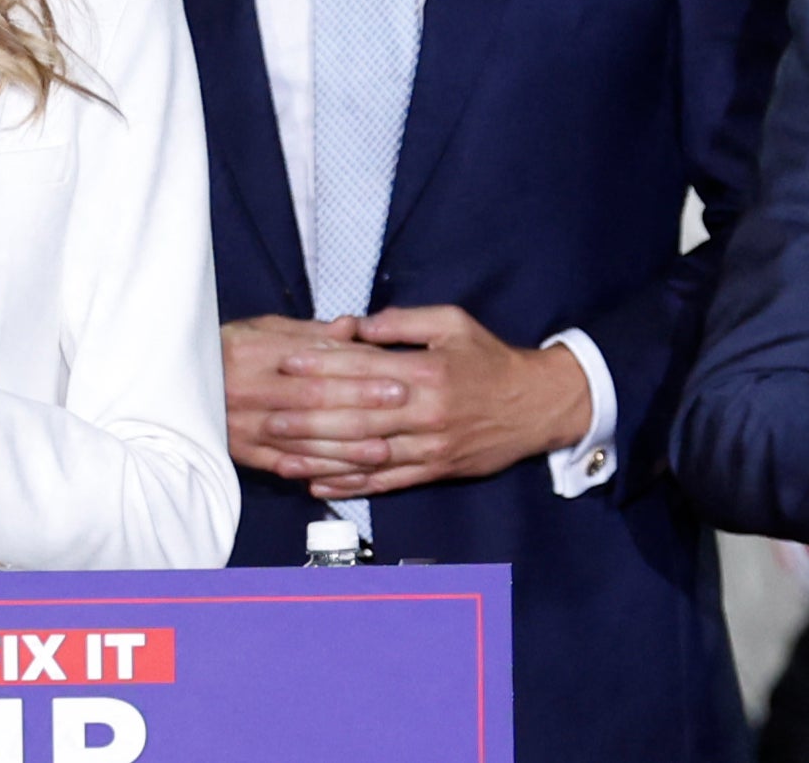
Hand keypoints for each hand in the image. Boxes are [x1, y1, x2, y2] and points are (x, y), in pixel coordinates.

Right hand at [222, 315, 407, 480]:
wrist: (173, 385)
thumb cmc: (227, 351)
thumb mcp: (261, 330)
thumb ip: (308, 333)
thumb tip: (352, 327)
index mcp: (253, 353)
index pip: (314, 365)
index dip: (356, 372)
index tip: (394, 375)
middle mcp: (249, 390)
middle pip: (313, 402)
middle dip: (361, 404)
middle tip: (402, 404)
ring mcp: (246, 426)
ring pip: (304, 440)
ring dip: (347, 447)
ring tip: (385, 448)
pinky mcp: (244, 453)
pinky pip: (287, 466)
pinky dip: (320, 473)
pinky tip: (350, 476)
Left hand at [274, 305, 592, 498]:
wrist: (539, 404)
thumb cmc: (489, 359)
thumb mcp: (452, 323)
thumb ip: (402, 321)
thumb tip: (354, 324)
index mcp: (427, 372)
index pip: (364, 370)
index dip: (322, 367)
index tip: (286, 363)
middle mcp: (425, 413)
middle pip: (357, 417)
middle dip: (309, 419)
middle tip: (269, 418)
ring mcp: (429, 447)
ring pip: (366, 456)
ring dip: (321, 459)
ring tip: (281, 457)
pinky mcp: (435, 471)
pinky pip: (387, 482)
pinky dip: (351, 487)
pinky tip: (319, 486)